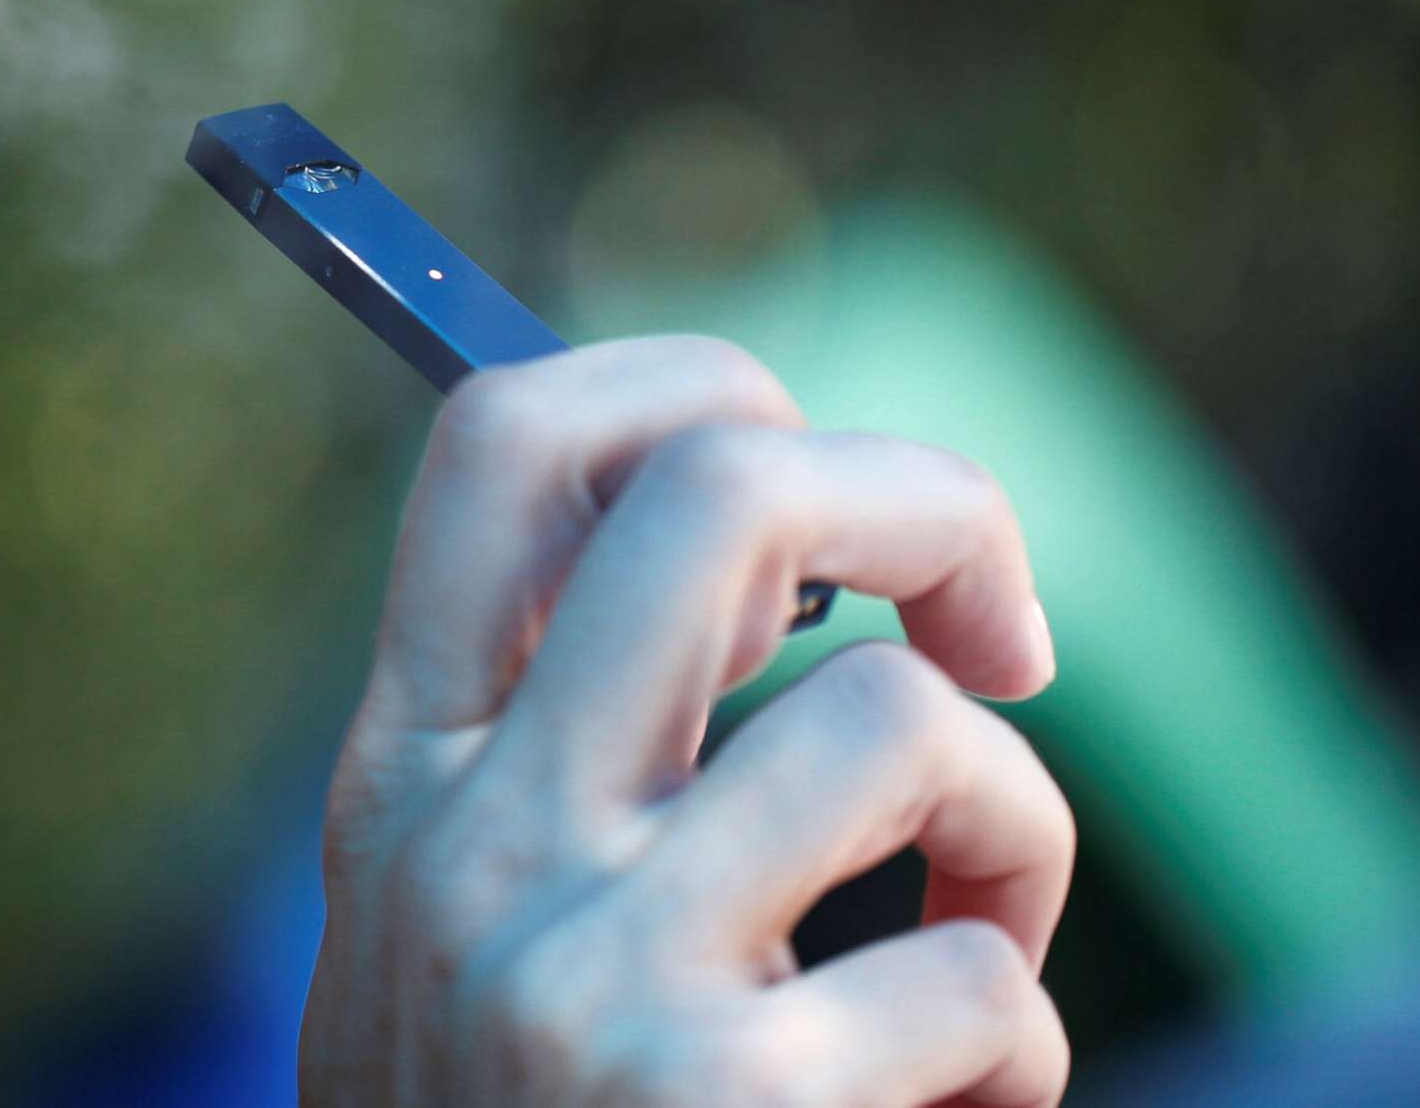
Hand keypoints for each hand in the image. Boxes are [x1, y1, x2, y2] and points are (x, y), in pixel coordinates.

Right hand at [301, 338, 1071, 1105]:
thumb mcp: (466, 944)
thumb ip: (560, 770)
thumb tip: (781, 568)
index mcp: (404, 782)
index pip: (502, 447)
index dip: (689, 378)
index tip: (825, 500)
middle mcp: (472, 848)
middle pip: (724, 485)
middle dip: (930, 503)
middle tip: (1001, 632)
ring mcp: (585, 976)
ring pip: (902, 724)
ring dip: (1013, 830)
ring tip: (974, 942)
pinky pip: (983, 985)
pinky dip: (1015, 1058)